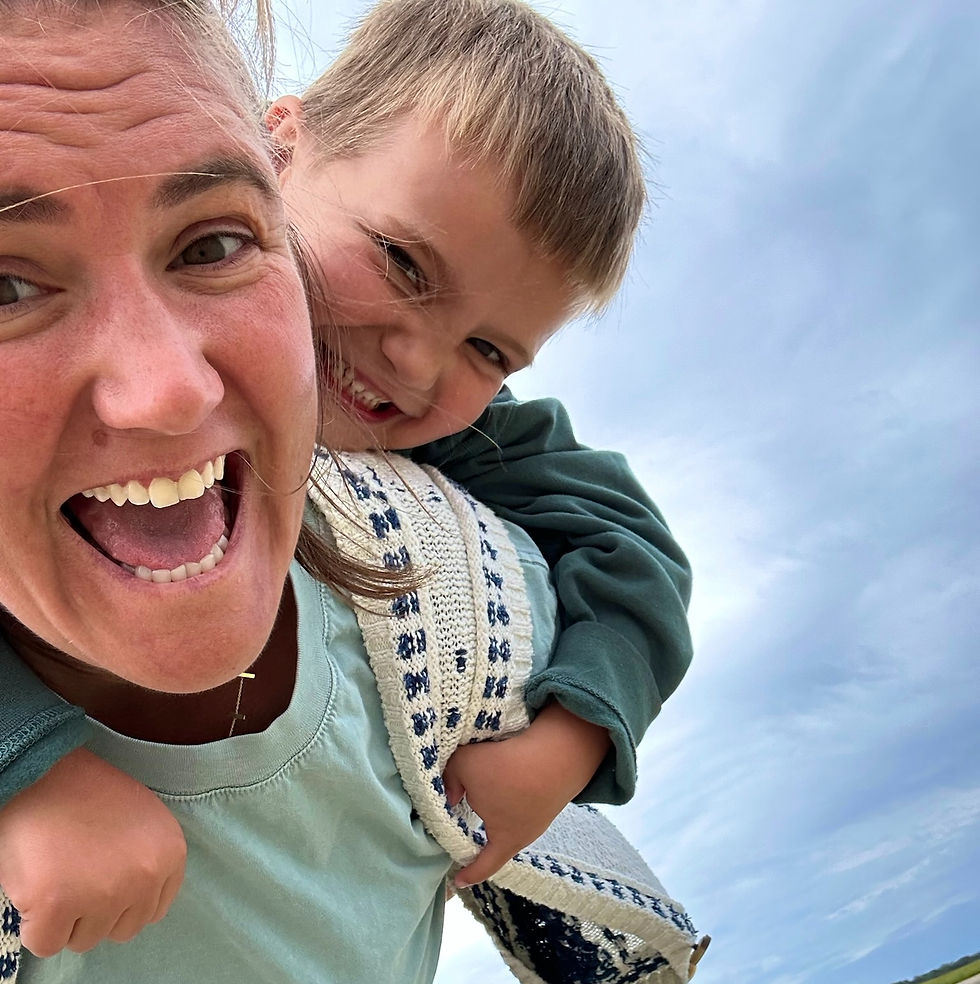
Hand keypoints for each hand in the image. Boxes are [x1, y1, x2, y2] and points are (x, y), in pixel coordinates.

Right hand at [0, 747, 185, 956]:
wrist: (43, 771)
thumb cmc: (89, 794)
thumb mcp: (143, 821)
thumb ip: (148, 862)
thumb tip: (136, 905)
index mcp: (170, 854)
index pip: (153, 911)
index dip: (125, 902)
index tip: (104, 881)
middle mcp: (145, 876)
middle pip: (121, 930)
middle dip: (96, 912)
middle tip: (77, 875)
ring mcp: (104, 893)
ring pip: (84, 940)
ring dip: (66, 918)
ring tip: (58, 873)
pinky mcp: (58, 905)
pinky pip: (46, 943)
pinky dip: (35, 925)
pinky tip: (37, 886)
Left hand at [442, 703, 609, 887]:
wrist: (557, 752)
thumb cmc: (506, 769)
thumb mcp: (463, 767)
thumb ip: (449, 781)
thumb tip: (450, 796)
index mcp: (505, 840)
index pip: (485, 865)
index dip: (471, 873)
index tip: (459, 879)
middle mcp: (526, 831)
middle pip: (497, 836)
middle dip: (481, 828)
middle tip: (465, 816)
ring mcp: (542, 812)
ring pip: (511, 813)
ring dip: (499, 800)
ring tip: (489, 781)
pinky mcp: (551, 791)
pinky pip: (525, 794)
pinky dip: (514, 785)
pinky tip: (509, 769)